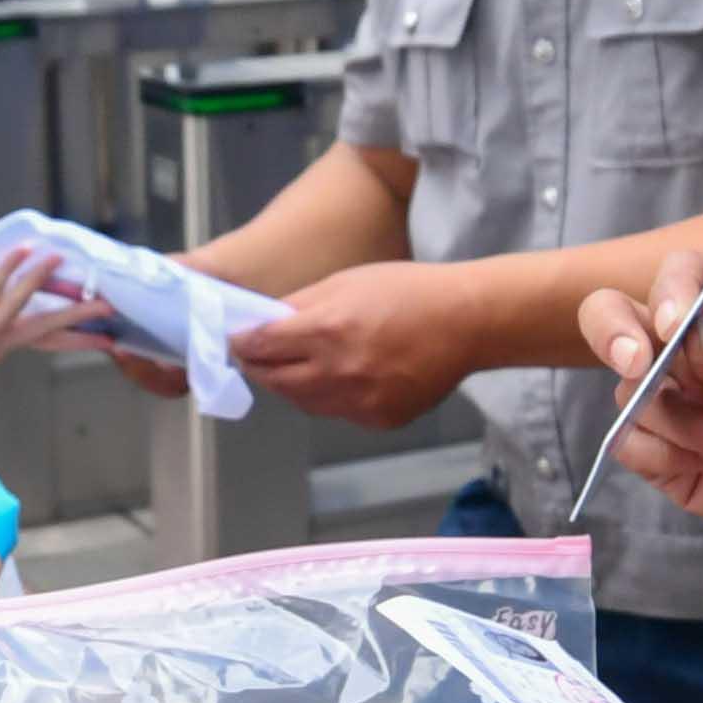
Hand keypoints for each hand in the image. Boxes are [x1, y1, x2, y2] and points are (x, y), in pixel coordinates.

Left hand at [0, 243, 103, 364]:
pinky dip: (8, 270)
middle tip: (109, 308)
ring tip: (60, 256)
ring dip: (41, 280)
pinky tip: (23, 250)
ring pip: (21, 309)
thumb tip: (36, 257)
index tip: (110, 339)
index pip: (47, 340)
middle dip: (79, 319)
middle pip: (46, 332)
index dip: (78, 339)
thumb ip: (3, 278)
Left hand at [226, 258, 483, 428]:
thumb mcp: (346, 282)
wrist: (466, 322)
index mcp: (327, 330)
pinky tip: (345, 376)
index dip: (241, 343)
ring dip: (293, 385)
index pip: (261, 346)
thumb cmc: (407, 291)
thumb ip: (300, 306)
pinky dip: (331, 398)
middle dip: (260, 367)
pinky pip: (338, 413)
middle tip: (256, 356)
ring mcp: (360, 403)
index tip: (236, 340)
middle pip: (274, 382)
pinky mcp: (379, 420)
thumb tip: (262, 324)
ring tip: (300, 364)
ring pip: (304, 403)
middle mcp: (339, 372)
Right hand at [567, 256, 702, 565]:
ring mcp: (679, 403)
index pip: (684, 276)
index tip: (676, 326)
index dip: (670, 292)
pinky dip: (662, 454)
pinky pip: (630, 445)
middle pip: (618, 318)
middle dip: (613, 335)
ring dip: (680, 420)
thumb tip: (692, 337)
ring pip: (629, 392)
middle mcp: (694, 351)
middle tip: (638, 364)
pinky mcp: (670, 457)